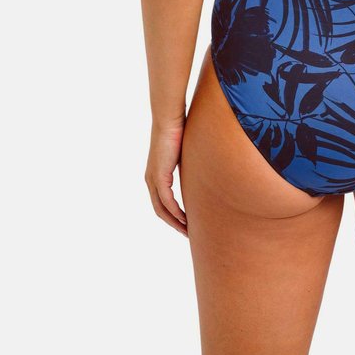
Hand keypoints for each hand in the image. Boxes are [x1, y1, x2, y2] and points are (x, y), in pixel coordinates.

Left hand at [145, 120, 187, 235]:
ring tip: (188, 231)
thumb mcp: (185, 154)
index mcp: (156, 175)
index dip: (173, 215)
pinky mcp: (159, 176)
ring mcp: (153, 179)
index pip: (162, 202)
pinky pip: (166, 201)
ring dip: (174, 222)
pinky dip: (175, 212)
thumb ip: (189, 166)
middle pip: (160, 210)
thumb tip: (203, 170)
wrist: (170, 119)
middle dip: (173, 224)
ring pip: (162, 209)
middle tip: (187, 234)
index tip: (186, 223)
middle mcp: (151, 179)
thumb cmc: (179, 131)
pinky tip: (185, 219)